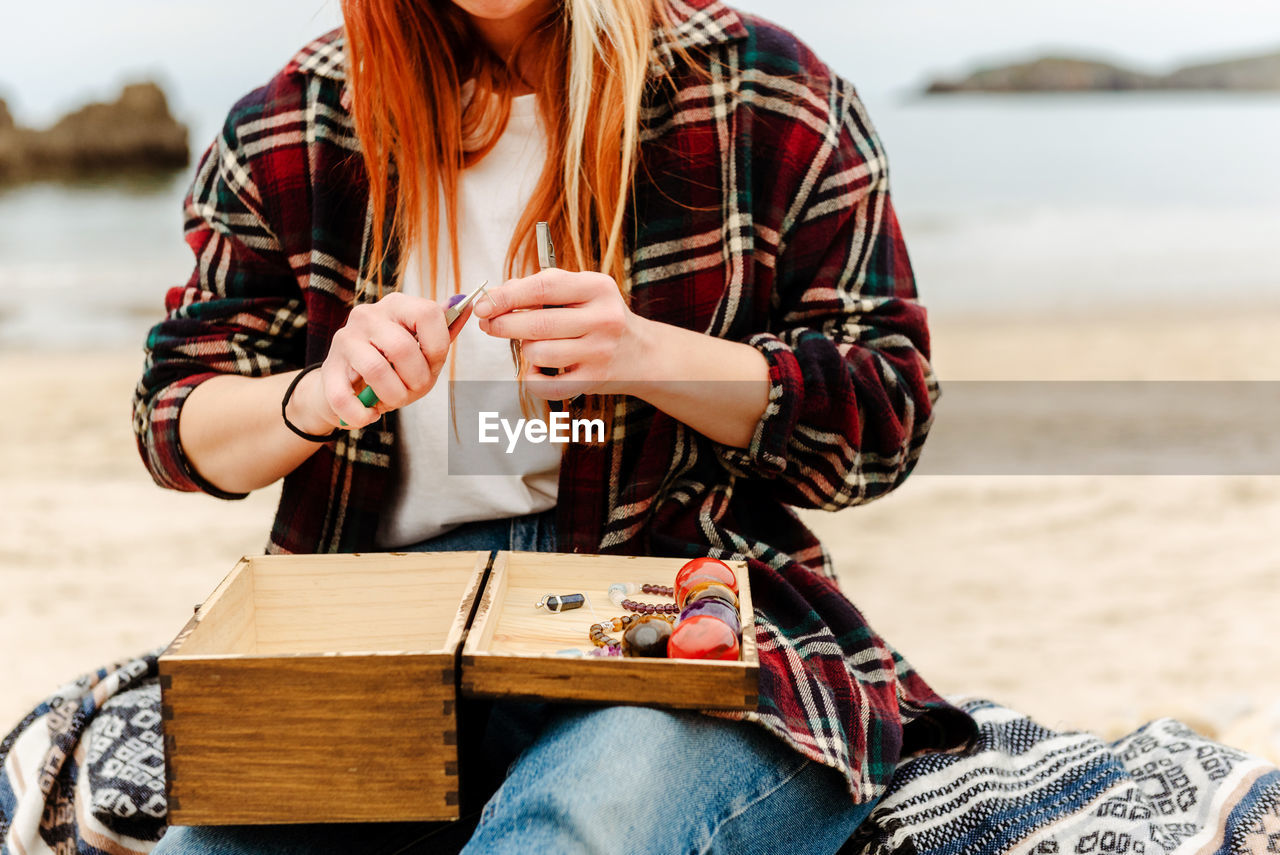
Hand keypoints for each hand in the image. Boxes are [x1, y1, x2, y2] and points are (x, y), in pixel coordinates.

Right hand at [287, 292, 467, 431]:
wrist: (344, 387)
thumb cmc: (391, 367)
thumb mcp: (421, 349)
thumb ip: (443, 331)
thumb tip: (469, 305)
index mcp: (397, 305)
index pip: (429, 314)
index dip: (438, 347)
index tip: (433, 366)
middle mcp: (368, 315)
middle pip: (404, 348)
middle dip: (416, 380)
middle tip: (412, 390)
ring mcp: (344, 339)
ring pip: (376, 370)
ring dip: (392, 396)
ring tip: (391, 401)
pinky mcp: (328, 369)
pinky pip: (344, 398)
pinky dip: (362, 414)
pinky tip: (370, 414)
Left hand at [473, 270, 646, 400]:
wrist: (642, 353)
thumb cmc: (601, 317)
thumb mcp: (583, 291)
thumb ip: (543, 287)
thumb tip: (499, 294)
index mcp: (598, 288)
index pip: (543, 288)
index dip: (507, 296)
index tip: (483, 304)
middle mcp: (603, 319)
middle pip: (537, 324)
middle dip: (502, 324)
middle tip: (488, 324)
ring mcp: (599, 353)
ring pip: (539, 354)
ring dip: (526, 350)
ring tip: (534, 345)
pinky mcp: (594, 381)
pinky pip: (547, 386)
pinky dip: (533, 379)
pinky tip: (539, 369)